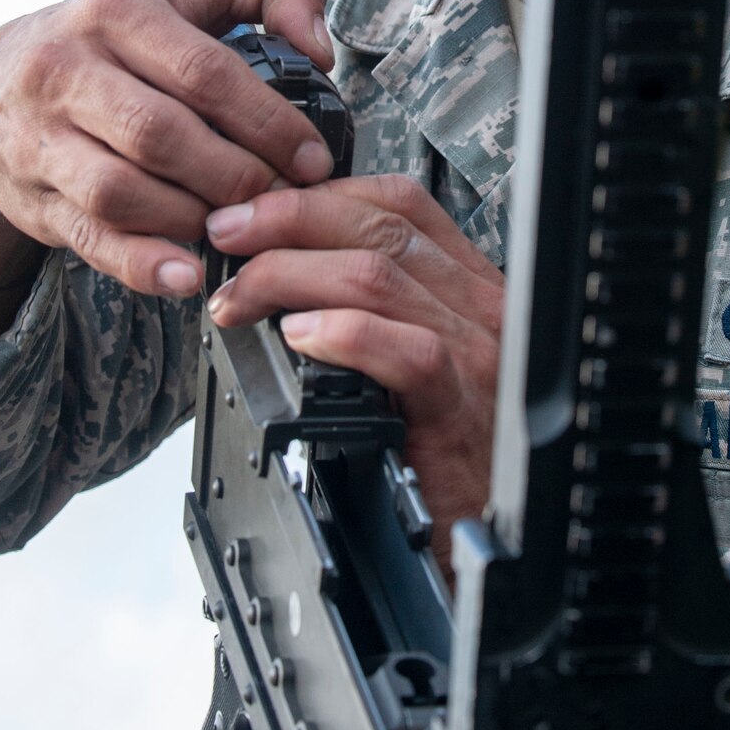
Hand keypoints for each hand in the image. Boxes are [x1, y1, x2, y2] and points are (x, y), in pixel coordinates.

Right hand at [0, 0, 336, 296]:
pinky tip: (186, 274)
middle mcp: (69, 69)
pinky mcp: (34, 196)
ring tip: (237, 225)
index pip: (204, 72)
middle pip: (162, 135)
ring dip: (192, 218)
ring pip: (121, 191)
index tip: (311, 159)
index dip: (268, 122)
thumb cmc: (116, 37)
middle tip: (280, 198)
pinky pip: (90, 237)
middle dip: (235, 175)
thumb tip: (318, 49)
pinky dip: (141, 263)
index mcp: (119, 11)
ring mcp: (42, 137)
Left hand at [204, 174, 504, 566]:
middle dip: (288, 221)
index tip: (255, 210)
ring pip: (378, 278)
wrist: (505, 535)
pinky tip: (298, 338)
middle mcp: (479, 307)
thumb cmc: (453, 450)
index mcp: (469, 286)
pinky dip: (344, 334)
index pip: (399, 204)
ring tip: (238, 298)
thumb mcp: (426, 361)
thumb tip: (291, 276)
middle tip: (225, 238)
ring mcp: (476, 355)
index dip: (320, 194)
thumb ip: (382, 313)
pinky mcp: (461, 410)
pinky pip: (406, 351)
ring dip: (290, 276)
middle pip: (380, 226)